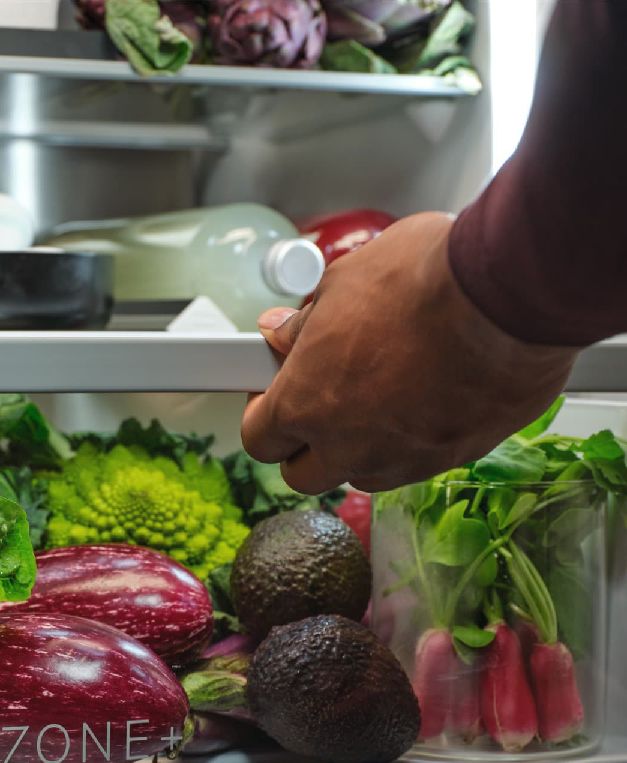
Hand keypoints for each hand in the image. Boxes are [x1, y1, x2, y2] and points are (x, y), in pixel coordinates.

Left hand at [240, 212, 580, 494]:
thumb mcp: (342, 283)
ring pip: (360, 476)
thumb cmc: (423, 279)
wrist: (510, 293)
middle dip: (303, 444)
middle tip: (316, 401)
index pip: (258, 439)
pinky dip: (408, 442)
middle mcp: (349, 446)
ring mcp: (404, 459)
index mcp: (305, 404)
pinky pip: (415, 465)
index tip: (273, 393)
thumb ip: (305, 322)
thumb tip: (281, 332)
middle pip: (304, 475)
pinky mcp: (455, 457)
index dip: (262, 416)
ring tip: (374, 397)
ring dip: (355, 449)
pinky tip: (422, 400)